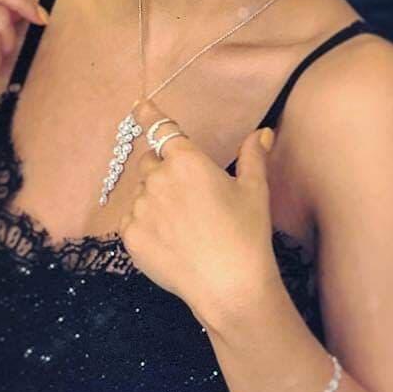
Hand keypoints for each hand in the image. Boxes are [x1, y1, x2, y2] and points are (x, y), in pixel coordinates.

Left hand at [117, 125, 282, 326]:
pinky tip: (170, 241)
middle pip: (150, 163)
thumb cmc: (246, 236)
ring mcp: (140, 207)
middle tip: (188, 198)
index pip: (160, 128)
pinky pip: (131, 220)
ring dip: (154, 201)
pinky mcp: (130, 235)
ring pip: (140, 193)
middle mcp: (157, 178)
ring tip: (183, 227)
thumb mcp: (255, 191)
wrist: (229, 286)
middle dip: (163, 172)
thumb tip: (263, 132)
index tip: (138, 105)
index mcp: (186, 161)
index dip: (148, 114)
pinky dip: (145, 225)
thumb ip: (253, 156)